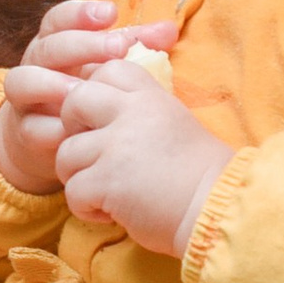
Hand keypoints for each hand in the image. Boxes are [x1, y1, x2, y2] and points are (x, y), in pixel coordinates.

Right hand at [0, 0, 145, 193]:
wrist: (51, 138)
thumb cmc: (86, 91)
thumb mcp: (107, 66)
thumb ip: (136, 46)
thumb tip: (170, 29)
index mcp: (56, 42)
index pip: (58, 18)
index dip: (80, 13)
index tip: (112, 13)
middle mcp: (36, 64)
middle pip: (47, 46)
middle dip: (81, 45)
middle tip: (117, 47)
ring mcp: (25, 97)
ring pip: (22, 81)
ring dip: (50, 84)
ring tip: (79, 89)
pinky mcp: (23, 130)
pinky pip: (30, 127)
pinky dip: (50, 128)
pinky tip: (71, 130)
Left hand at [52, 57, 231, 256]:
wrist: (217, 211)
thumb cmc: (199, 176)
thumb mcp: (175, 124)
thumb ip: (142, 112)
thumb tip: (104, 109)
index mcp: (151, 96)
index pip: (108, 69)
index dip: (96, 92)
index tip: (104, 120)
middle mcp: (131, 113)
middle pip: (75, 100)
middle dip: (72, 127)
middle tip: (92, 152)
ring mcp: (117, 146)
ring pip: (66, 152)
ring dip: (78, 176)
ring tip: (103, 192)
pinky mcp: (107, 181)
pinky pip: (72, 190)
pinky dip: (85, 208)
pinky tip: (110, 214)